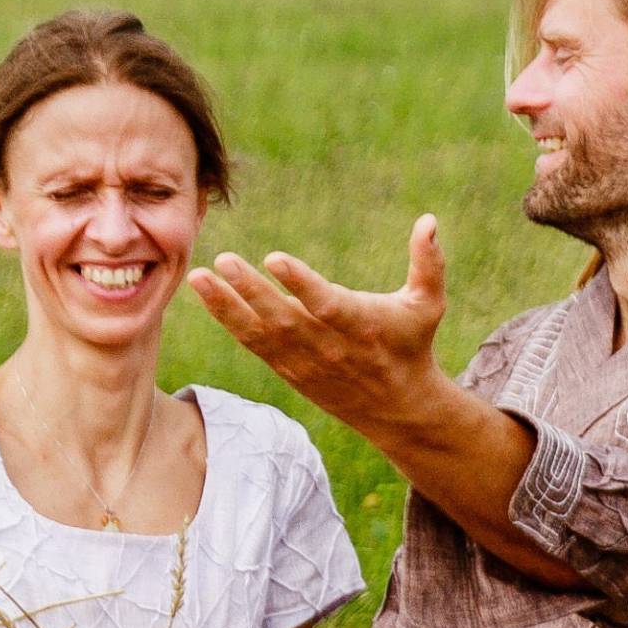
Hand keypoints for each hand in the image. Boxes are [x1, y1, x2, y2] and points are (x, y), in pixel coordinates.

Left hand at [188, 216, 448, 441]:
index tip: (275, 258)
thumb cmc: (411, 345)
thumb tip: (429, 219)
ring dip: (226, 305)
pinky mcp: (288, 369)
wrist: (396, 407)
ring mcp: (304, 360)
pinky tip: (206, 295)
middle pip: (283, 318)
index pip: (325, 303)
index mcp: (360, 324)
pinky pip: (253, 343)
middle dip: (250, 290)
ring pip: (260, 333)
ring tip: (198, 277)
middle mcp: (327, 345)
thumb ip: (428, 263)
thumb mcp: (428, 305)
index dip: (300, 283)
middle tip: (224, 260)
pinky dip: (228, 320)